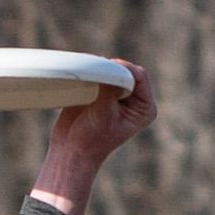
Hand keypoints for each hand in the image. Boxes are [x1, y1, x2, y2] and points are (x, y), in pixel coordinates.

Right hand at [29, 61, 155, 213]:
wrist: (71, 150)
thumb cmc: (91, 139)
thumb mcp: (103, 112)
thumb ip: (109, 88)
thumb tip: (109, 64)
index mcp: (144, 108)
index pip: (139, 76)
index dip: (123, 68)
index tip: (107, 69)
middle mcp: (135, 99)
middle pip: (126, 69)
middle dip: (110, 68)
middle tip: (95, 74)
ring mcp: (119, 94)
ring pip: (112, 68)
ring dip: (99, 68)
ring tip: (88, 77)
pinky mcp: (103, 90)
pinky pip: (99, 71)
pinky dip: (92, 70)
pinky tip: (83, 74)